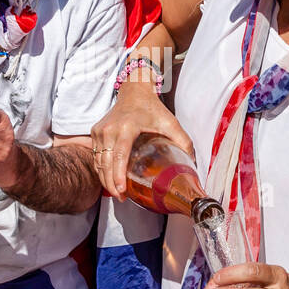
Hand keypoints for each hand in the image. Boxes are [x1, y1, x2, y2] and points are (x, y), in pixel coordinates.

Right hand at [89, 79, 192, 199]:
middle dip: (111, 184)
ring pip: (99, 162)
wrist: (134, 91)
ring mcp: (100, 131)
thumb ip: (183, 142)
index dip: (118, 175)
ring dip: (105, 179)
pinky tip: (111, 179)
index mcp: (126, 127)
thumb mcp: (170, 123)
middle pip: (106, 163)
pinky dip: (102, 170)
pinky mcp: (95, 133)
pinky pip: (96, 156)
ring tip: (117, 193)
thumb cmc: (151, 107)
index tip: (121, 190)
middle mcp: (109, 129)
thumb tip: (192, 164)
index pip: (119, 155)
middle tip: (122, 198)